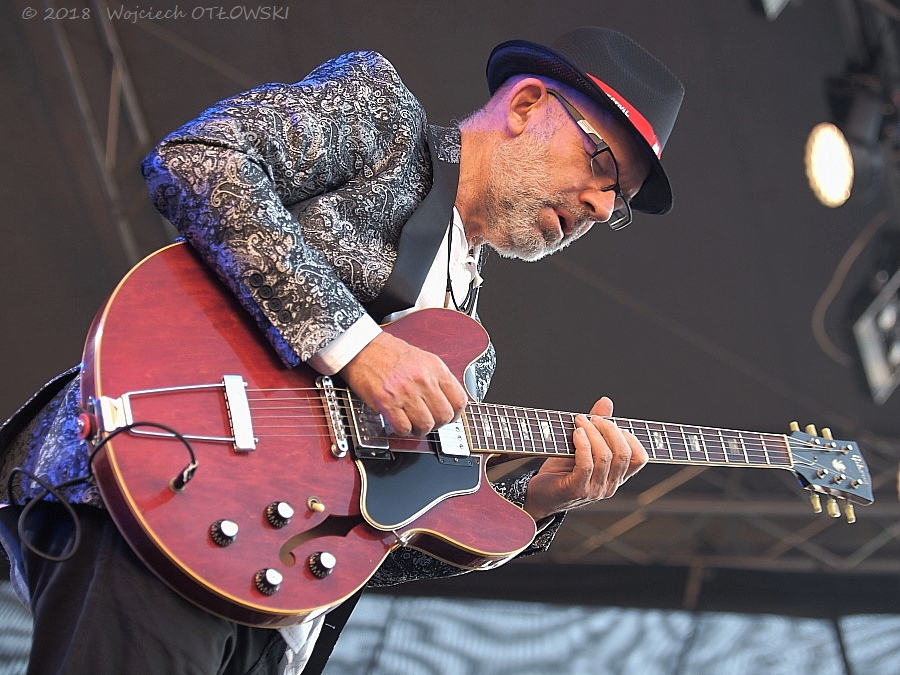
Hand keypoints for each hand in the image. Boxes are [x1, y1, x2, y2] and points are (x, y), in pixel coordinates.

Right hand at [339, 331, 467, 436]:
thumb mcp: (422, 358)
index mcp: (434, 367)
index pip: (459, 400)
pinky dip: (403, 430)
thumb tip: (448, 400)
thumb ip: (437, 378)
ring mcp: (405, 392)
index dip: (456, 414)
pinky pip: (403, 428)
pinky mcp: (386, 402)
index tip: (450, 416)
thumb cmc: (388, 352)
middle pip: (444, 416)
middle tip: (429, 421)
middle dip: (438, 424)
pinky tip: (400, 423)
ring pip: (426, 425)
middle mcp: (422, 379)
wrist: (361, 347)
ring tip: (413, 424)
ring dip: (420, 429)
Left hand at [523, 397, 647, 520]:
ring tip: (580, 422)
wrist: (538, 495)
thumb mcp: (582, 446)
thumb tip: (606, 402)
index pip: (639, 458)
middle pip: (623, 454)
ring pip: (605, 457)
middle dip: (609, 429)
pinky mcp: (576, 489)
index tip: (608, 423)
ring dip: (593, 433)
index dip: (629, 436)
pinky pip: (586, 465)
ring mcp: (594, 490)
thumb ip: (597, 427)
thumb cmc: (560, 470)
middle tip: (592, 419)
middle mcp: (609, 486)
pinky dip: (583, 445)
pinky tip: (576, 434)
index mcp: (616, 477)